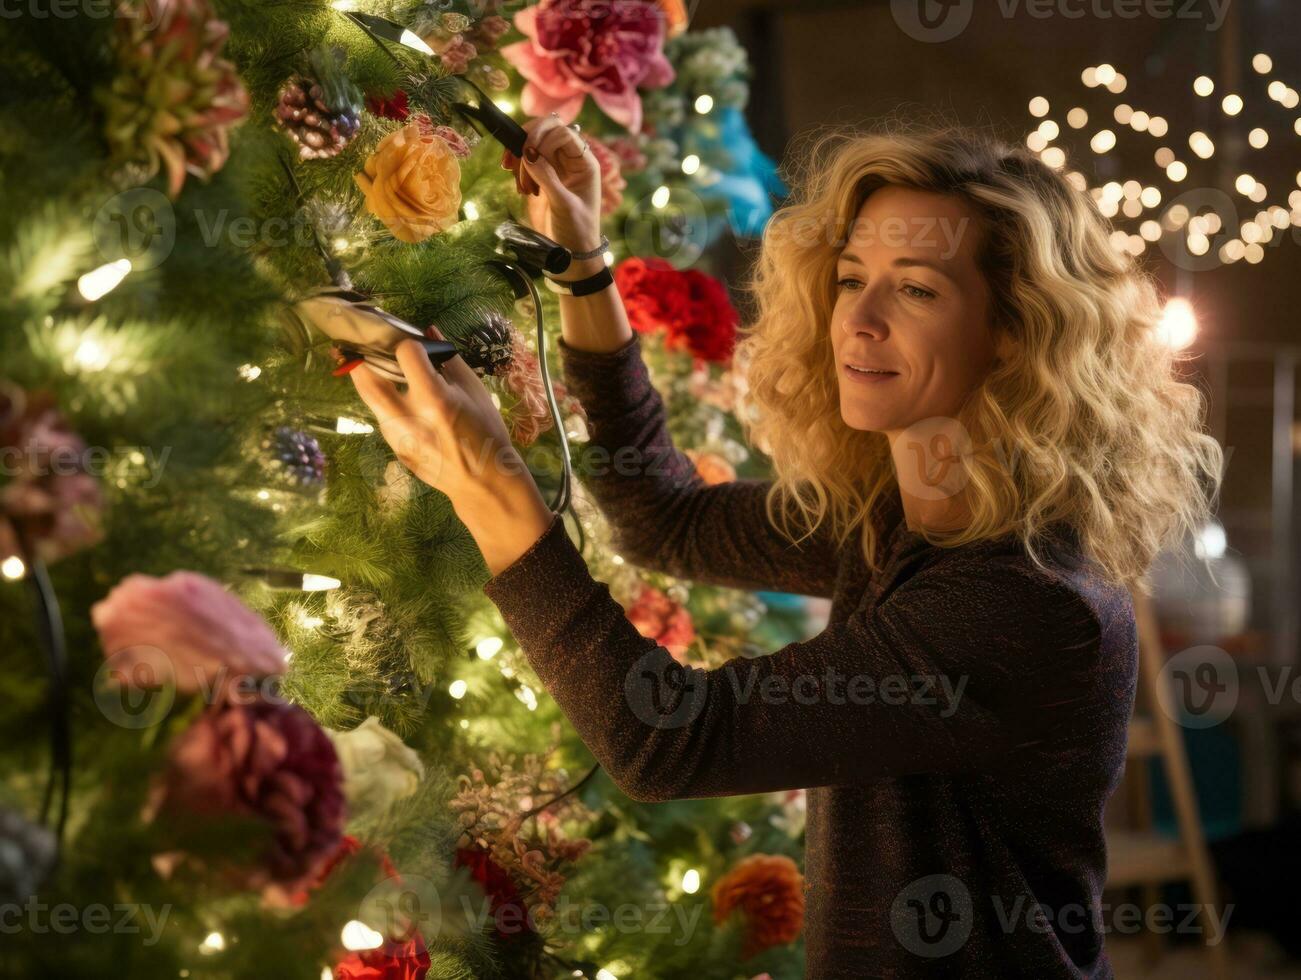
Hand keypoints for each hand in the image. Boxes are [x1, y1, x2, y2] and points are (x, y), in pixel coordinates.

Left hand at [348, 333, 552, 573]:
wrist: (483, 481)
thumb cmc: (486, 432)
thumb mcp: (475, 391)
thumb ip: (449, 359)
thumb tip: (429, 330)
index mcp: (433, 399)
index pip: (405, 353)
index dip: (409, 343)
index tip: (416, 345)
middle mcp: (408, 417)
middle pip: (365, 376)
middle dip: (363, 355)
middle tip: (370, 345)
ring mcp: (396, 436)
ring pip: (369, 398)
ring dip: (371, 378)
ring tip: (383, 368)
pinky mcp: (394, 448)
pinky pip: (382, 416)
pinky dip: (386, 401)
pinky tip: (402, 399)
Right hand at [502, 114, 602, 253]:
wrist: (572, 252)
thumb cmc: (577, 231)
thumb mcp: (564, 205)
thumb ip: (547, 177)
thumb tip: (529, 152)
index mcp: (585, 163)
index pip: (563, 133)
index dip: (543, 138)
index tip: (529, 156)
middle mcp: (572, 160)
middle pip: (548, 130)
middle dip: (528, 142)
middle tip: (515, 161)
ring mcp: (557, 166)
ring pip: (534, 143)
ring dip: (521, 157)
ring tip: (521, 186)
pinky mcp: (543, 175)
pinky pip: (527, 158)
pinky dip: (518, 167)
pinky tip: (519, 186)